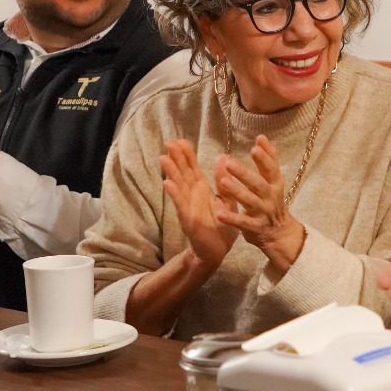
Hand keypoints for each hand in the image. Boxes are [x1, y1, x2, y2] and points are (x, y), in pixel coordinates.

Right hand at [159, 140, 237, 266]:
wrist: (218, 251)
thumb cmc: (222, 226)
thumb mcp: (226, 200)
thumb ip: (223, 181)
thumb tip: (222, 157)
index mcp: (202, 190)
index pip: (192, 168)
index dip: (186, 155)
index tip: (181, 140)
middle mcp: (193, 195)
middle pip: (183, 173)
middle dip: (176, 158)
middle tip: (168, 142)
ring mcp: (188, 207)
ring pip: (179, 186)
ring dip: (171, 173)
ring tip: (163, 158)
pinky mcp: (188, 220)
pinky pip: (180, 205)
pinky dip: (174, 194)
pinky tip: (167, 184)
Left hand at [215, 136, 305, 271]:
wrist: (279, 233)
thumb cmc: (272, 201)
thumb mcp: (274, 180)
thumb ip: (268, 159)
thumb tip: (261, 137)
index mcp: (275, 184)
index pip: (271, 169)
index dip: (264, 158)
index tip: (255, 147)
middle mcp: (270, 197)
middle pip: (258, 184)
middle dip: (245, 173)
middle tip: (230, 163)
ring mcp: (263, 213)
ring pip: (250, 201)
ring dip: (237, 192)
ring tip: (223, 182)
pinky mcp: (255, 227)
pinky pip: (242, 223)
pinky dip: (231, 218)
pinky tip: (219, 213)